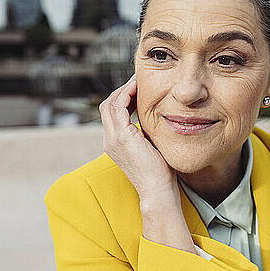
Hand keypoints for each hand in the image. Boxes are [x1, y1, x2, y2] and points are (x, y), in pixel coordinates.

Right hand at [99, 74, 176, 201]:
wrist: (158, 189)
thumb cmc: (161, 172)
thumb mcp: (152, 146)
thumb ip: (149, 132)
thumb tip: (162, 118)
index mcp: (115, 143)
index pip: (113, 113)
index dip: (124, 98)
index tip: (139, 89)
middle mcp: (110, 140)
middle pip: (107, 105)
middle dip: (122, 91)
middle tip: (138, 81)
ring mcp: (113, 139)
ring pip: (110, 104)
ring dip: (124, 90)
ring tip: (138, 81)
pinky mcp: (121, 137)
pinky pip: (118, 107)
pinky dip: (126, 94)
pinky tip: (138, 88)